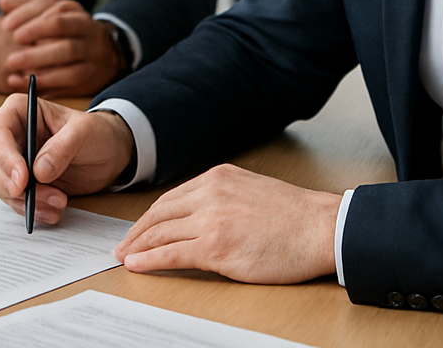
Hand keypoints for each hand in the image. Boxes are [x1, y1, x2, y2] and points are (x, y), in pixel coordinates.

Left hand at [0, 0, 122, 96]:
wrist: (104, 57)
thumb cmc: (68, 33)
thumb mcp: (53, 15)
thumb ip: (28, 7)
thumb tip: (2, 2)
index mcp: (75, 12)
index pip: (52, 8)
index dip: (28, 14)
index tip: (5, 25)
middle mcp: (86, 30)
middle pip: (61, 27)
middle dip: (34, 33)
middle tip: (11, 38)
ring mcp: (91, 54)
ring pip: (67, 54)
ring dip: (37, 59)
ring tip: (12, 62)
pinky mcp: (89, 77)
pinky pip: (68, 80)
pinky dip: (44, 81)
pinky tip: (23, 80)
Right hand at [0, 95, 134, 224]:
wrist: (108, 153)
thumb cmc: (95, 132)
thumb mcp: (84, 132)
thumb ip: (62, 147)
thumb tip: (38, 171)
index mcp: (19, 111)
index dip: (5, 157)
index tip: (23, 179)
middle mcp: (11, 136)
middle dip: (19, 186)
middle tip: (50, 196)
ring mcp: (14, 161)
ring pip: (3, 187)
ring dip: (29, 201)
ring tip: (60, 202)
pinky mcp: (22, 184)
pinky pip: (16, 201)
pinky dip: (33, 210)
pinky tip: (53, 211)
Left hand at [113, 164, 340, 283]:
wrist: (319, 227)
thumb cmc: (294, 215)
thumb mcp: (250, 189)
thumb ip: (223, 197)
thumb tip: (200, 215)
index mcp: (217, 178)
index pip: (172, 198)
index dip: (150, 216)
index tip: (139, 227)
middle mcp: (209, 194)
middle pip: (159, 213)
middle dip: (136, 231)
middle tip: (123, 244)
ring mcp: (210, 220)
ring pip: (160, 233)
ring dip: (137, 246)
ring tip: (124, 256)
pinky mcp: (215, 247)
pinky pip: (171, 254)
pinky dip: (149, 260)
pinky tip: (137, 265)